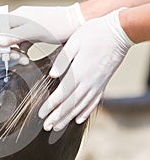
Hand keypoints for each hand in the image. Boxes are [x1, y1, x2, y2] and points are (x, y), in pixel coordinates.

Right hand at [0, 3, 84, 63]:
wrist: (75, 23)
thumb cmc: (57, 24)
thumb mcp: (34, 31)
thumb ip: (14, 37)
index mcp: (16, 17)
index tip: (1, 54)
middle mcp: (18, 21)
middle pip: (2, 37)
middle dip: (7, 51)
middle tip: (16, 59)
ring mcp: (25, 28)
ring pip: (11, 43)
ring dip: (15, 53)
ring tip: (24, 60)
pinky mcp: (32, 35)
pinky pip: (20, 45)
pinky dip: (21, 53)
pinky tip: (27, 57)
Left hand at [38, 8, 134, 130]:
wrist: (118, 32)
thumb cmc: (93, 33)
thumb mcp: (74, 42)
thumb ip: (62, 60)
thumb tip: (51, 75)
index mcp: (79, 72)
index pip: (61, 94)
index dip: (50, 105)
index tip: (41, 114)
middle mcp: (88, 82)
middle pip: (70, 104)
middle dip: (57, 117)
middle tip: (46, 127)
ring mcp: (97, 84)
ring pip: (81, 106)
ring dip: (68, 118)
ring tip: (57, 127)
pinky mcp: (103, 83)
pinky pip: (94, 102)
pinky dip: (86, 112)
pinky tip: (79, 119)